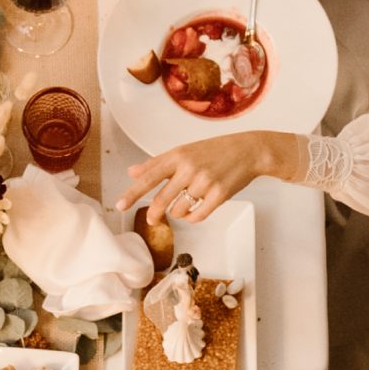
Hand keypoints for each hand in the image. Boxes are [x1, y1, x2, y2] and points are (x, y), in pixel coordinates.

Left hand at [124, 130, 296, 225]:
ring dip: (179, 212)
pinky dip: (193, 217)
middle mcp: (189, 168)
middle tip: (151, 219)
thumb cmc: (215, 150)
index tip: (120, 205)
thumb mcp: (184, 151)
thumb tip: (132, 171)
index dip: (133, 192)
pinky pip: (197, 216)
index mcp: (178, 155)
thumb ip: (158, 162)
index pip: (149, 176)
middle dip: (154, 212)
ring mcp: (205, 182)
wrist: (249, 150)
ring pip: (179, 210)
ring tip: (188, 201)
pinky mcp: (219, 195)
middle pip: (162, 198)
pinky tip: (195, 210)